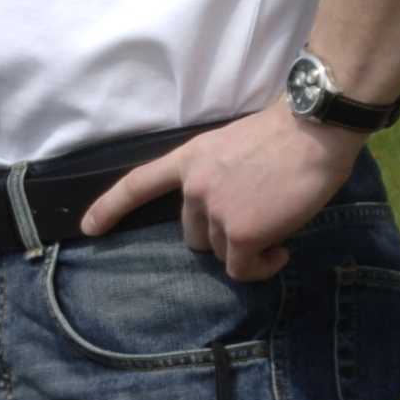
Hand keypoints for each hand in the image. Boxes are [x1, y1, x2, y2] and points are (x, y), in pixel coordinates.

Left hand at [85, 107, 365, 279]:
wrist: (312, 130)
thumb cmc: (285, 134)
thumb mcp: (232, 147)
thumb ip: (219, 174)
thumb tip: (230, 204)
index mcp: (189, 160)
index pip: (138, 184)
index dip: (110, 208)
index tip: (87, 228)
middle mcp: (194, 187)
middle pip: (192, 234)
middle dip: (219, 236)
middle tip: (255, 223)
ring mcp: (215, 210)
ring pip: (220, 252)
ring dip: (246, 249)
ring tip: (276, 231)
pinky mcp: (242, 233)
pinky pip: (241, 269)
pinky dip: (261, 268)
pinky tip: (280, 252)